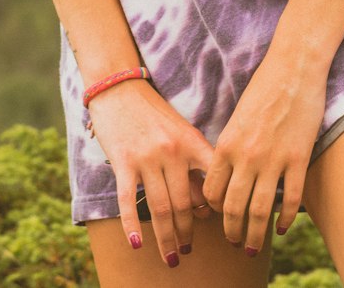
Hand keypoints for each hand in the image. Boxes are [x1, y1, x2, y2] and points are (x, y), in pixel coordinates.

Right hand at [87, 81, 215, 266]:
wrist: (120, 87)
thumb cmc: (154, 112)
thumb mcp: (181, 130)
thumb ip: (193, 161)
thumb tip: (206, 203)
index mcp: (191, 141)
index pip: (213, 179)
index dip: (220, 206)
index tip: (223, 225)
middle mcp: (172, 150)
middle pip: (184, 203)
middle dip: (187, 233)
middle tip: (188, 251)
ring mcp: (147, 157)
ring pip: (160, 207)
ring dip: (166, 238)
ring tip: (171, 257)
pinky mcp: (122, 161)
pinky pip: (128, 200)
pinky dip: (132, 226)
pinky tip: (137, 245)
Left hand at [202, 50, 327, 254]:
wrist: (293, 68)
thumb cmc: (264, 88)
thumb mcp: (237, 118)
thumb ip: (231, 147)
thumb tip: (226, 175)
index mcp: (227, 144)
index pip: (211, 191)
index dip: (213, 211)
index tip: (218, 218)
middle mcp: (247, 156)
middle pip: (233, 208)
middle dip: (232, 231)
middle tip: (235, 243)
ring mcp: (273, 159)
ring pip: (260, 211)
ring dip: (255, 235)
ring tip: (254, 246)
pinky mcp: (298, 159)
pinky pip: (290, 200)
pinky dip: (285, 220)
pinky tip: (282, 227)